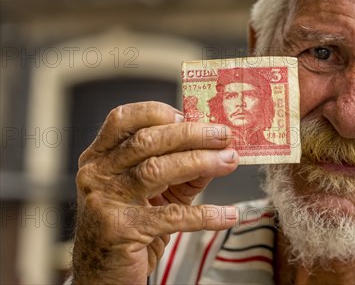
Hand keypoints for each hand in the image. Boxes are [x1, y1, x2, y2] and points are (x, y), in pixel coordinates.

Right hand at [71, 102, 238, 283]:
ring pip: (157, 170)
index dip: (158, 113)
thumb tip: (219, 151)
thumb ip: (182, 170)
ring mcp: (105, 201)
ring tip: (230, 161)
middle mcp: (97, 174)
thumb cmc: (130, 225)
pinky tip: (228, 215)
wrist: (104, 274)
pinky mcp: (120, 230)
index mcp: (100, 157)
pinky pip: (171, 216)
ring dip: (201, 162)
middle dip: (192, 134)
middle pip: (146, 141)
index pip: (123, 119)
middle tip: (224, 135)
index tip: (190, 115)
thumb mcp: (155, 192)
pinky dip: (205, 214)